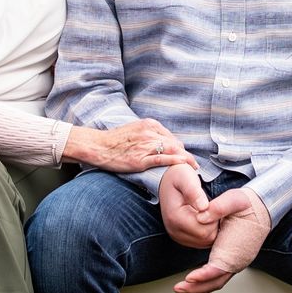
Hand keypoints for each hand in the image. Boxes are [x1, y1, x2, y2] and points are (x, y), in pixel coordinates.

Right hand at [65, 119, 196, 171]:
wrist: (97, 146)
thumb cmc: (114, 140)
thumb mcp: (133, 129)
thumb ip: (147, 133)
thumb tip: (159, 141)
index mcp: (149, 124)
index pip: (170, 136)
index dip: (179, 148)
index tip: (184, 155)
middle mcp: (149, 132)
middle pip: (175, 143)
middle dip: (185, 154)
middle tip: (193, 164)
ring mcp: (145, 146)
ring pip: (172, 151)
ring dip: (185, 160)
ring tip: (194, 168)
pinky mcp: (140, 159)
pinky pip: (162, 160)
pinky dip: (176, 162)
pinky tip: (184, 166)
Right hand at [159, 164, 214, 247]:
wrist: (168, 180)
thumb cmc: (179, 176)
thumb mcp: (185, 177)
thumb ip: (194, 191)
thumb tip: (203, 207)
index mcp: (175, 218)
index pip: (204, 229)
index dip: (214, 216)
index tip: (214, 201)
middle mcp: (174, 231)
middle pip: (206, 237)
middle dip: (214, 222)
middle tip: (214, 205)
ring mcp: (178, 236)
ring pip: (205, 241)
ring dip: (212, 227)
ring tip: (210, 210)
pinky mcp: (183, 238)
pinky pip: (202, 241)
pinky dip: (208, 230)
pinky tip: (207, 217)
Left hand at [174, 188, 271, 292]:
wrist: (262, 208)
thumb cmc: (248, 205)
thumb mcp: (235, 199)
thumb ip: (219, 206)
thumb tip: (201, 217)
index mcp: (238, 248)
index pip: (219, 268)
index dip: (204, 275)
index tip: (190, 278)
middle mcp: (238, 260)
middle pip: (216, 281)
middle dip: (196, 288)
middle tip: (178, 288)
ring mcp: (236, 262)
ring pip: (216, 282)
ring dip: (198, 288)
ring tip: (181, 290)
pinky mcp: (232, 260)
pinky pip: (217, 276)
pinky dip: (204, 281)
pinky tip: (192, 281)